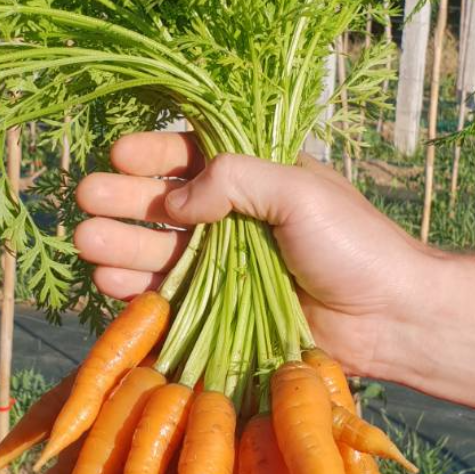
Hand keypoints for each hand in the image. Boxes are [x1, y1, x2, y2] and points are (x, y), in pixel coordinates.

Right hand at [74, 131, 429, 375]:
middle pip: (166, 205)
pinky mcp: (224, 311)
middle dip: (124, 200)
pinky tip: (107, 282)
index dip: (153, 155)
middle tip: (84, 199)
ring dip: (121, 246)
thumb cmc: (355, 246)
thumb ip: (235, 179)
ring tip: (84, 242)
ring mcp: (227, 268)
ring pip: (161, 251)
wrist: (389, 318)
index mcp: (256, 179)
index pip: (194, 157)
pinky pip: (171, 297)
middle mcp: (236, 220)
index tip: (117, 155)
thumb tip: (175, 199)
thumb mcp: (298, 191)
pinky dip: (138, 291)